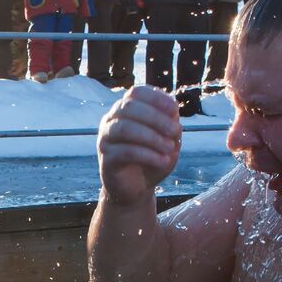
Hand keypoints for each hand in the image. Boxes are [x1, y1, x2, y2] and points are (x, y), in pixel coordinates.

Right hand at [97, 86, 181, 205]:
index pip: (136, 93)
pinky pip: (125, 152)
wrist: (136, 188)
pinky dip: (148, 155)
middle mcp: (112, 120)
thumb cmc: (152, 158)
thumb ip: (170, 125)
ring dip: (152, 137)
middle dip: (156, 118)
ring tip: (170, 148)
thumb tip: (173, 114)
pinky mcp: (106, 159)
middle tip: (176, 131)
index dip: (156, 98)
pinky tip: (162, 161)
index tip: (175, 110)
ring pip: (125, 128)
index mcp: (126, 109)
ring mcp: (106, 138)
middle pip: (130, 107)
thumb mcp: (167, 140)